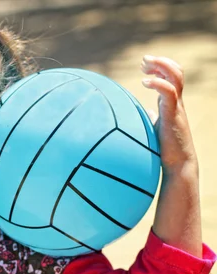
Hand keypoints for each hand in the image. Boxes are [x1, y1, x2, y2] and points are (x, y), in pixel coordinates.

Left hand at [141, 55, 196, 172]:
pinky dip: (158, 83)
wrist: (177, 165)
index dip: (159, 67)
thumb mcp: (157, 127)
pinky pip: (169, 92)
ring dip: (161, 66)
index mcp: (171, 104)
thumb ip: (153, 117)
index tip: (143, 66)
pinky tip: (144, 82)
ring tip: (144, 65)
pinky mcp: (172, 115)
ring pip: (176, 77)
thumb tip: (146, 113)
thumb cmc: (165, 149)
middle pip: (175, 72)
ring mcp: (176, 108)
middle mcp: (176, 102)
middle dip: (160, 62)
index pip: (171, 77)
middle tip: (144, 61)